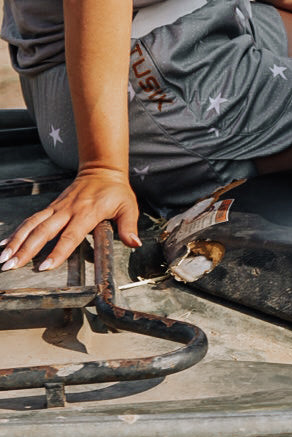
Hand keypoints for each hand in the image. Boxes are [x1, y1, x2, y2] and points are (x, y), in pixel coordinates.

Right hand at [0, 167, 139, 273]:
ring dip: (16, 241)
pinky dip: (17, 232)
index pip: (69, 236)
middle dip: (25, 250)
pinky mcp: (51, 208)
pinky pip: (31, 220)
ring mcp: (57, 208)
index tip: (44, 267)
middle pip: (43, 232)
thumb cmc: (115, 191)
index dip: (57, 252)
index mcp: (87, 213)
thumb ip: (128, 226)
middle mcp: (68, 211)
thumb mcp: (128, 206)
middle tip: (10, 265)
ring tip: (3, 258)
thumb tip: (134, 243)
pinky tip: (5, 244)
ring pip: (32, 225)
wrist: (102, 169)